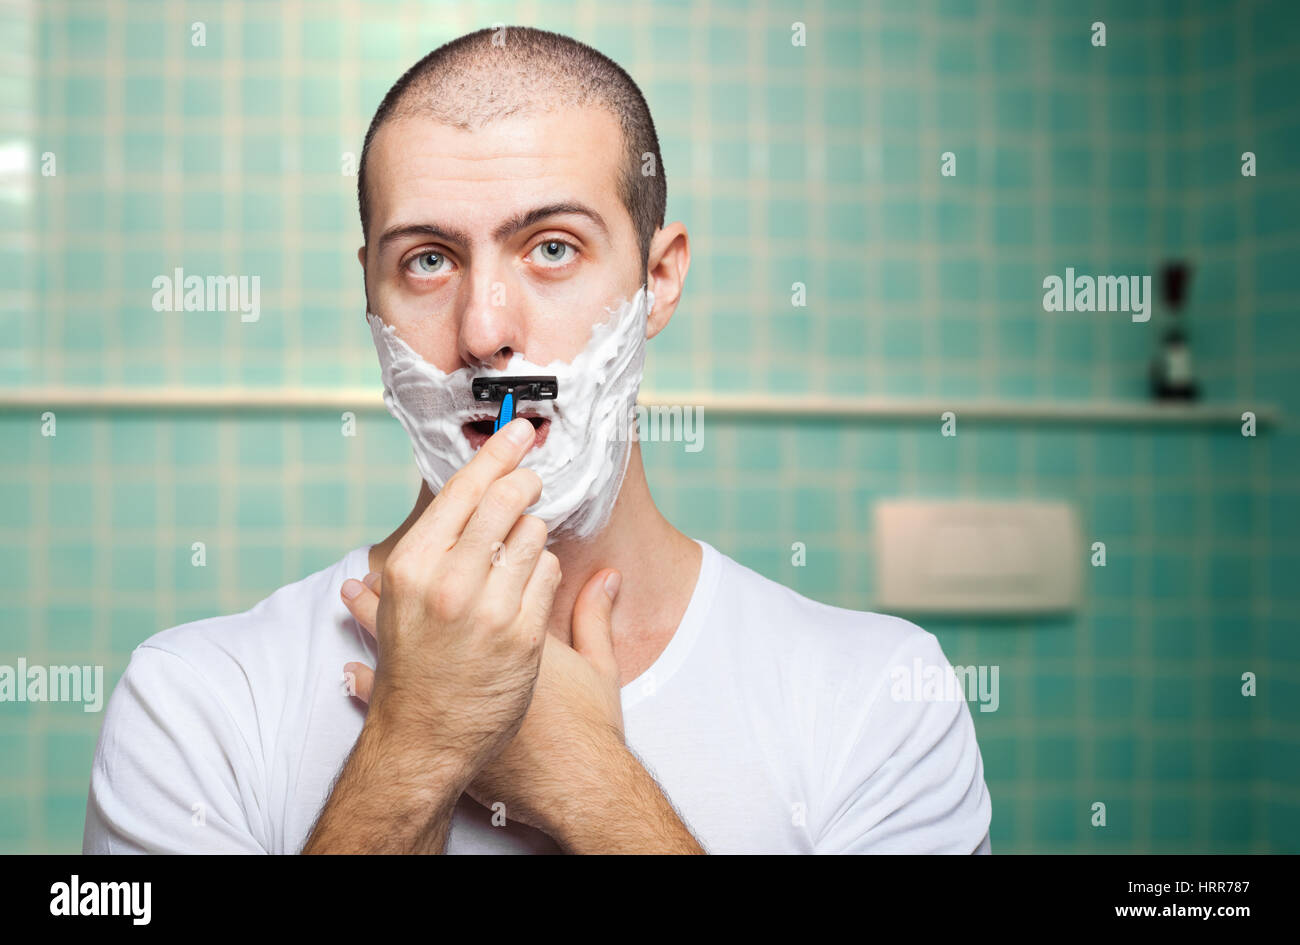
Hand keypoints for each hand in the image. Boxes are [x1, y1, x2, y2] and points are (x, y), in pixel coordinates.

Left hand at [342, 564, 626, 835]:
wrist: (566, 781)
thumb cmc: (585, 725)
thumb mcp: (600, 664)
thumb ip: (595, 615)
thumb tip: (610, 575)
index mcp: (512, 616)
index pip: (480, 562)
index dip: (466, 539)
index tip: (457, 525)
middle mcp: (470, 633)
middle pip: (431, 585)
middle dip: (417, 561)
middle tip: (412, 548)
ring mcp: (443, 673)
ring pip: (394, 628)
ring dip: (373, 607)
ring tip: (355, 590)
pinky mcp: (433, 716)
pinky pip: (380, 685)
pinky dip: (363, 673)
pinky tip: (351, 663)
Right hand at [346, 416, 561, 783]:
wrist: (425, 741)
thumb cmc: (410, 676)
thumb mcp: (389, 618)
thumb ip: (388, 582)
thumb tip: (362, 574)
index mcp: (411, 567)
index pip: (463, 490)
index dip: (496, 454)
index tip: (518, 431)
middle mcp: (448, 582)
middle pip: (505, 501)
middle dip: (525, 482)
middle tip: (533, 476)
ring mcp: (487, 609)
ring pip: (532, 535)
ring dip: (533, 532)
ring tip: (522, 547)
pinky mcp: (522, 635)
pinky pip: (548, 575)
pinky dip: (544, 570)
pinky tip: (531, 582)